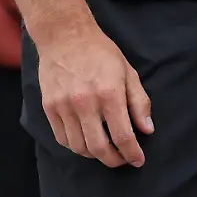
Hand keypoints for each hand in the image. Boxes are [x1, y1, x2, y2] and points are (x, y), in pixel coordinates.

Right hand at [35, 19, 153, 168]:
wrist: (65, 36)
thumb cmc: (100, 52)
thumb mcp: (128, 72)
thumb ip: (139, 102)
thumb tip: (147, 130)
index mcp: (109, 93)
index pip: (123, 136)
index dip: (132, 153)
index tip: (138, 160)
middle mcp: (85, 103)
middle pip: (99, 148)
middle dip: (114, 160)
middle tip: (122, 160)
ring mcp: (64, 106)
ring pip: (79, 147)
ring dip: (94, 155)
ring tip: (105, 151)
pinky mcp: (49, 107)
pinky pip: (62, 138)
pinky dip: (76, 146)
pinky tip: (86, 142)